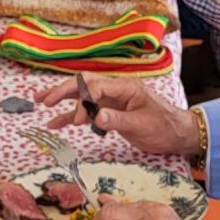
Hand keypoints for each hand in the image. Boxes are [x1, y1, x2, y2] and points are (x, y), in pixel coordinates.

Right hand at [33, 75, 200, 159]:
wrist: (178, 134)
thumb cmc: (164, 126)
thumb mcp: (142, 125)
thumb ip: (117, 120)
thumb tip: (95, 117)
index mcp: (126, 88)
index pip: (96, 87)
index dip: (83, 101)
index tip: (79, 121)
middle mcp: (116, 91)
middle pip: (84, 85)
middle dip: (63, 90)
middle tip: (46, 100)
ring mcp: (112, 102)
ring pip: (82, 97)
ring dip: (62, 99)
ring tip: (41, 101)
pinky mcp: (110, 114)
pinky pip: (87, 113)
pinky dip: (71, 117)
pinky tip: (56, 123)